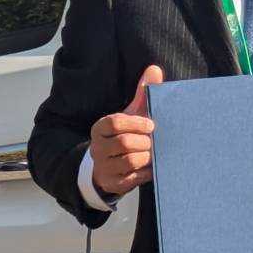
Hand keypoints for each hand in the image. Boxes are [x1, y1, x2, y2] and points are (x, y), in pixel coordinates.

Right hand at [89, 65, 162, 195]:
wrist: (109, 165)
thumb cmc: (124, 134)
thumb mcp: (131, 114)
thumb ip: (142, 93)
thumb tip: (154, 69)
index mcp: (100, 128)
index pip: (114, 122)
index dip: (136, 123)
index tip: (151, 125)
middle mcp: (98, 147)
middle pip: (125, 143)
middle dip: (145, 142)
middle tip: (153, 142)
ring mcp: (103, 167)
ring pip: (130, 161)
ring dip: (147, 157)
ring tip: (152, 153)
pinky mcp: (113, 183)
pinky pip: (134, 178)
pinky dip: (147, 172)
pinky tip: (151, 167)